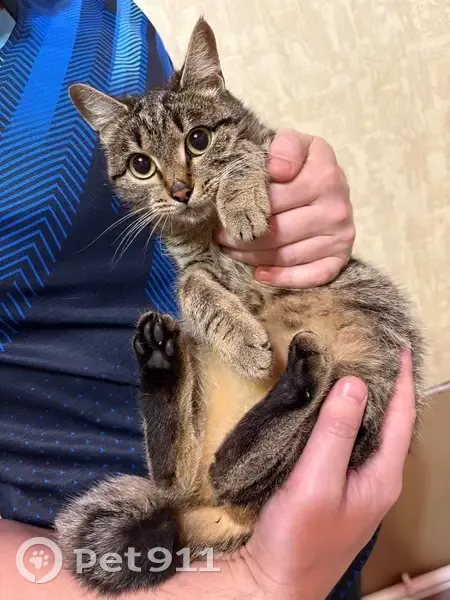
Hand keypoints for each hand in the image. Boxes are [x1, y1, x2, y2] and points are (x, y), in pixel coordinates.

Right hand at [3, 351, 413, 599]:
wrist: (276, 582)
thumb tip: (354, 383)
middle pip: (390, 421)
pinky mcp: (337, 487)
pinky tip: (328, 405)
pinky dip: (344, 416)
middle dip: (387, 383)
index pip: (401, 416)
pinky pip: (349, 441)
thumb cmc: (298, 537)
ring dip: (365, 398)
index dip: (403, 378)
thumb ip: (336, 432)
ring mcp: (358, 484)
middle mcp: (377, 477)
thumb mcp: (316, 481)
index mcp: (383, 475)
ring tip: (353, 366)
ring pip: (369, 430)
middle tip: (373, 348)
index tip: (401, 345)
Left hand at [216, 130, 354, 287]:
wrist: (330, 181)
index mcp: (325, 176)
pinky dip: (284, 278)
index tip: (222, 209)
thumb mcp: (295, 143)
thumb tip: (277, 171)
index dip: (243, 206)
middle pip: (277, 232)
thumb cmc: (303, 165)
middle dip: (242, 236)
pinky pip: (311, 276)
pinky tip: (260, 274)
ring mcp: (341, 236)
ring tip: (232, 250)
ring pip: (286, 255)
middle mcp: (337, 208)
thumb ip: (285, 147)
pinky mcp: (341, 258)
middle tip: (220, 235)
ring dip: (253, 256)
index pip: (273, 200)